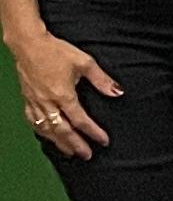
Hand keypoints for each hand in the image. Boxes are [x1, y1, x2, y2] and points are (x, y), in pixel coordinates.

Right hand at [10, 27, 118, 158]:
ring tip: (69, 153)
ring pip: (47, 129)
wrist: (28, 44)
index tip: (103, 141)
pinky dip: (42, 131)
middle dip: (76, 145)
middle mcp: (47, 102)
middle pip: (63, 130)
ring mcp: (35, 102)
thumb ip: (102, 79)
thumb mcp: (84, 62)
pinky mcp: (27, 99)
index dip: (93, 132)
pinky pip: (33, 121)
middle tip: (87, 155)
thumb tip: (117, 92)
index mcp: (63, 95)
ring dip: (59, 142)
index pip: (80, 120)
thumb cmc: (55, 51)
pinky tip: (47, 136)